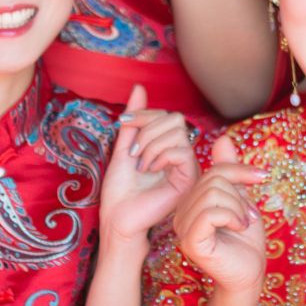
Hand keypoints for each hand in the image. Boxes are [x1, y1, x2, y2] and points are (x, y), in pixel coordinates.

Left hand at [101, 84, 195, 241]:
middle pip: (176, 119)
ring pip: (179, 133)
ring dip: (151, 144)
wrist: (117, 218)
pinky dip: (160, 155)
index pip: (167, 115)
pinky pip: (182, 152)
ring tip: (140, 164)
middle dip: (148, 129)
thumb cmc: (119, 189)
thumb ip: (134, 120)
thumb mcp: (124, 146)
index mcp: (168, 147)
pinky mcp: (188, 181)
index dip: (146, 113)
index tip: (124, 123)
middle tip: (133, 152)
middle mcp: (181, 156)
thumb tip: (139, 87)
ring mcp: (187, 168)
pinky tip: (149, 170)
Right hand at [172, 137, 268, 294]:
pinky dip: (232, 216)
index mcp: (191, 201)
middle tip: (247, 216)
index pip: (213, 170)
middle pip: (213, 180)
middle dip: (239, 195)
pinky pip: (211, 213)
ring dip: (238, 208)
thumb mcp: (241, 198)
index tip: (261, 178)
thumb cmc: (245, 240)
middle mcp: (181, 212)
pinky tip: (237, 228)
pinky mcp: (191, 241)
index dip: (239, 170)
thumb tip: (222, 138)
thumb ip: (229, 170)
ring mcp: (183, 228)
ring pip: (213, 194)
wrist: (249, 273)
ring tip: (242, 223)